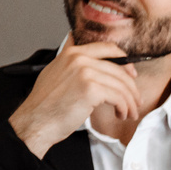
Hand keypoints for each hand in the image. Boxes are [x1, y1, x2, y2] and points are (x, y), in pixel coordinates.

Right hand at [6, 40, 143, 157]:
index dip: (124, 61)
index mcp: (72, 53)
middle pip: (119, 69)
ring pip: (121, 84)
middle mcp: (79, 58)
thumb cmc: (45, 104)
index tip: (130, 75)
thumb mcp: (54, 72)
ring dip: (129, 101)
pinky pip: (118, 97)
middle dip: (131, 87)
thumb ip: (70, 61)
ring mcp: (85, 72)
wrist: (36, 121)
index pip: (108, 48)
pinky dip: (124, 108)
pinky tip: (121, 114)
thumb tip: (83, 53)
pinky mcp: (91, 89)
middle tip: (134, 100)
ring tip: (129, 112)